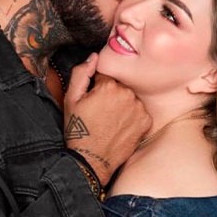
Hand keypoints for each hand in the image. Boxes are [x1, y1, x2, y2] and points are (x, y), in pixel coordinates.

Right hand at [62, 53, 151, 184]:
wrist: (92, 160)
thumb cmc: (79, 130)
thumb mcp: (71, 99)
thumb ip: (81, 73)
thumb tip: (93, 57)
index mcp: (109, 86)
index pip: (106, 75)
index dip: (97, 87)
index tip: (93, 99)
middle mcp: (127, 94)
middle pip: (119, 86)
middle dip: (111, 94)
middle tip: (100, 112)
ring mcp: (139, 109)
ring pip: (130, 98)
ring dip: (122, 104)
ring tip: (110, 121)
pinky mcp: (145, 122)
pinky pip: (139, 111)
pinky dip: (131, 116)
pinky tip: (120, 126)